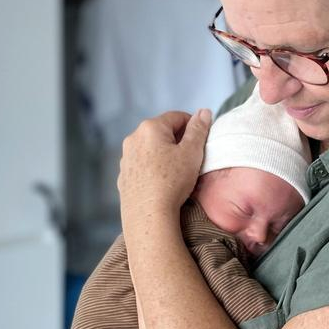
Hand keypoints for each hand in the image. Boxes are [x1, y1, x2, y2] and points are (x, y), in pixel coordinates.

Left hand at [118, 109, 212, 226]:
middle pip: (162, 132)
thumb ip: (199, 129)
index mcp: (150, 128)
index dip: (193, 125)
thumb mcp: (192, 152)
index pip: (177, 117)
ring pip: (150, 149)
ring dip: (164, 155)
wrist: (149, 216)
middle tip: (191, 158)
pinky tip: (163, 183)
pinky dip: (153, 169)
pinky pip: (142, 166)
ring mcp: (126, 158)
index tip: (202, 140)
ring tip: (177, 173)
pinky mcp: (123, 176)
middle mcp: (133, 138)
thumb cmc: (172, 182)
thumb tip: (204, 112)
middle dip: (177, 141)